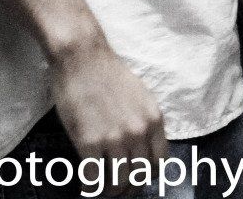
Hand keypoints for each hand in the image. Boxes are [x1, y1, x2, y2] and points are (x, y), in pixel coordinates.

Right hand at [49, 35, 165, 194]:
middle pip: (139, 176)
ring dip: (110, 191)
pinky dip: (90, 187)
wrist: (83, 57)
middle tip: (117, 189)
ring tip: (102, 189)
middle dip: (128, 188)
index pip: (159, 163)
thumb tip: (143, 150)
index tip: (137, 177)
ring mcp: (114, 138)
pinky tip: (86, 185)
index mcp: (154, 120)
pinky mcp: (88, 141)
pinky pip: (93, 178)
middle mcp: (138, 132)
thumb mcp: (141, 97)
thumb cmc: (109, 74)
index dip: (147, 176)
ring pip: (118, 182)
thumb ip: (145, 123)